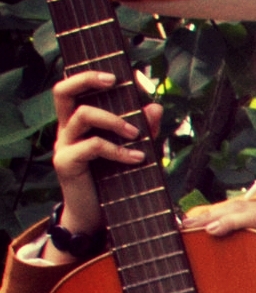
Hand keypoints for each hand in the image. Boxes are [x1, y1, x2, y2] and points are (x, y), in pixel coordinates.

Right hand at [49, 68, 158, 243]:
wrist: (97, 218)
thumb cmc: (115, 181)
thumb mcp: (132, 151)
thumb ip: (143, 130)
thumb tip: (155, 106)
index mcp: (78, 122)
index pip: (77, 88)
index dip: (94, 74)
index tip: (126, 74)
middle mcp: (67, 129)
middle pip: (62, 90)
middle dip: (88, 79)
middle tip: (115, 81)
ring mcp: (64, 145)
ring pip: (82, 114)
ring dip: (115, 120)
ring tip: (137, 134)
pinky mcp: (66, 164)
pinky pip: (91, 146)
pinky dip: (117, 149)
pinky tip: (136, 158)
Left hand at [183, 194, 255, 250]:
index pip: (250, 216)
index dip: (223, 218)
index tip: (199, 227)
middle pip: (241, 209)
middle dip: (210, 215)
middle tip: (181, 224)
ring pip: (244, 209)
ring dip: (213, 215)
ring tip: (187, 225)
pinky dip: (231, 221)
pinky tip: (211, 229)